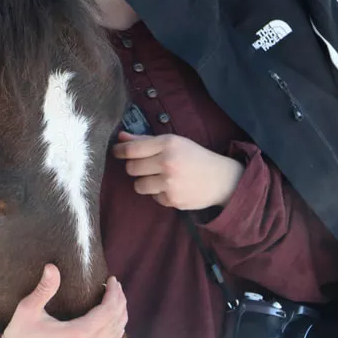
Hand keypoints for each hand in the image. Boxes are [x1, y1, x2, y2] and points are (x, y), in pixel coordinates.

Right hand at [0, 264, 127, 337]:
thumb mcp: (27, 310)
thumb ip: (44, 289)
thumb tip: (52, 266)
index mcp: (77, 335)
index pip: (107, 312)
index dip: (113, 294)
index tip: (112, 279)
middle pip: (115, 324)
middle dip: (120, 303)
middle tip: (116, 286)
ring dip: (120, 319)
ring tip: (118, 302)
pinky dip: (116, 336)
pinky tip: (114, 328)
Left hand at [112, 131, 243, 209]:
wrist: (221, 179)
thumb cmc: (195, 157)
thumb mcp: (173, 142)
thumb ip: (145, 140)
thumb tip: (121, 137)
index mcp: (168, 144)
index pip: (131, 149)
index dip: (119, 150)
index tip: (116, 151)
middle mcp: (167, 163)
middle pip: (131, 168)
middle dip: (134, 167)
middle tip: (145, 166)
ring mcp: (170, 183)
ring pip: (138, 185)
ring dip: (144, 182)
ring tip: (158, 177)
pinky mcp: (173, 200)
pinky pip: (153, 197)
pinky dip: (159, 193)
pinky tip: (172, 187)